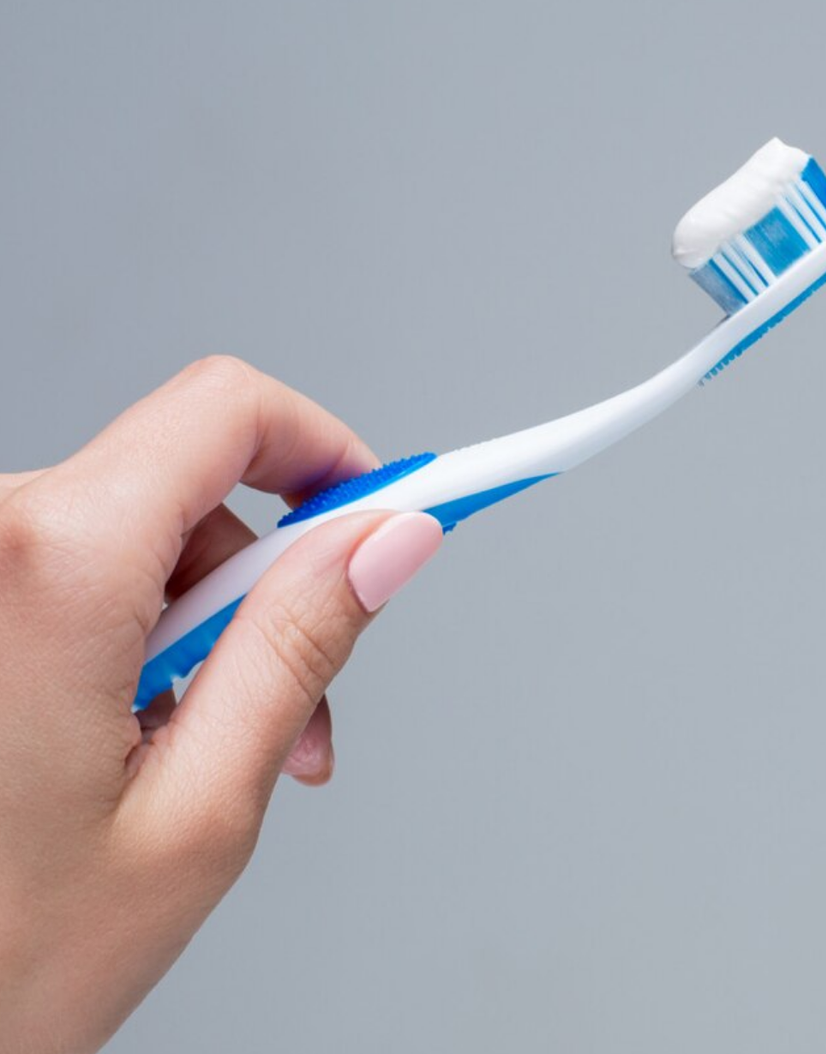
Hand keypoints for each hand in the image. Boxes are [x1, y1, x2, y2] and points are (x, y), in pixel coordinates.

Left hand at [0, 357, 443, 1051]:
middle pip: (181, 484)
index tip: (383, 506)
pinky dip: (117, 641)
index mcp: (46, 571)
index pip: (225, 409)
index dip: (325, 448)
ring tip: (188, 759)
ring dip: (192, 632)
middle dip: (264, 586)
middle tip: (292, 714)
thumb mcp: (199, 808)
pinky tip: (117, 741)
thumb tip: (388, 543)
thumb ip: (300, 647)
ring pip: (124, 537)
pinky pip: (58, 575)